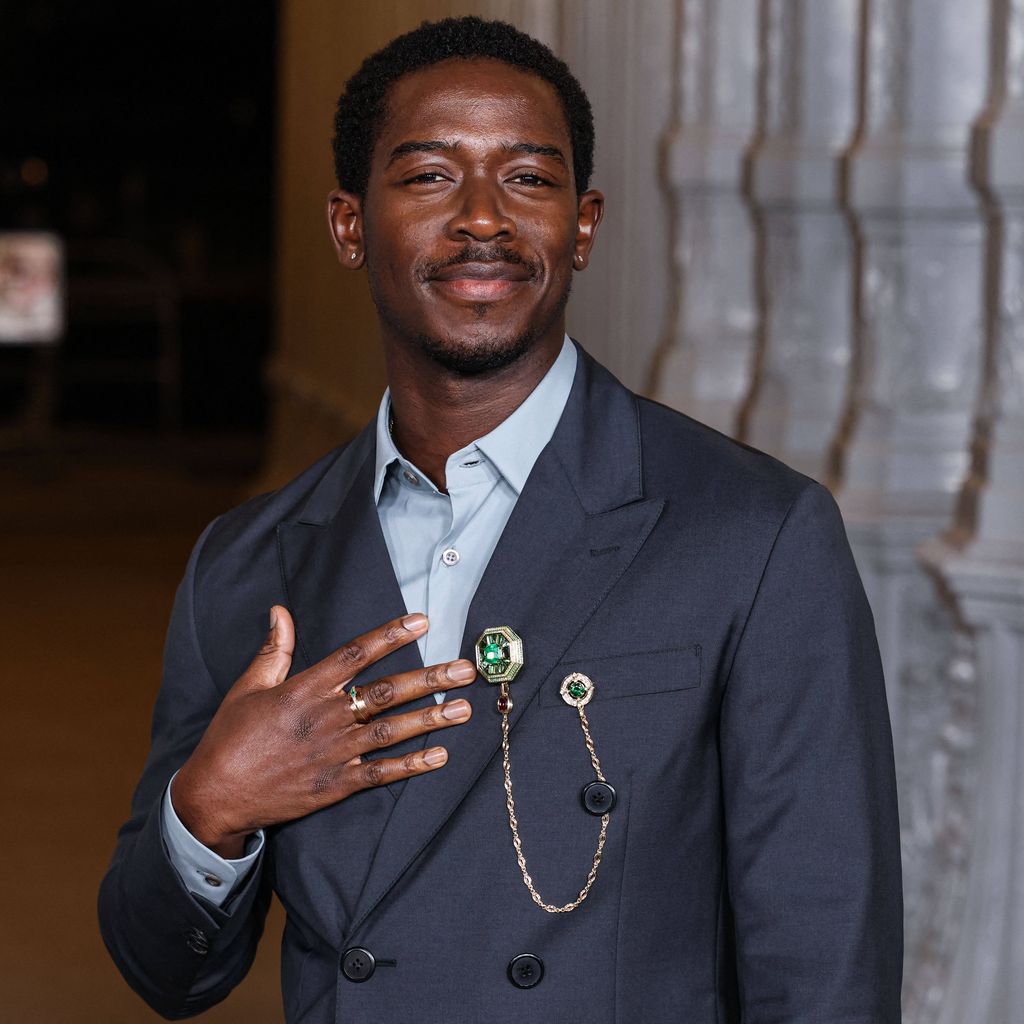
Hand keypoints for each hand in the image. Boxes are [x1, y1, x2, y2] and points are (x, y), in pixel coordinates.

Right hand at [172, 607, 474, 857]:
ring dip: (430, 718)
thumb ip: (274, 648)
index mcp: (305, 688)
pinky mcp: (336, 784)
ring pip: (391, 730)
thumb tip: (280, 611)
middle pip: (386, 692)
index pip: (357, 654)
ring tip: (463, 707)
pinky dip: (411, 765)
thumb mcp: (249, 686)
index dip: (391, 635)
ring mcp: (334, 753)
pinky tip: (440, 755)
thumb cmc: (230, 737)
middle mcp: (326, 717)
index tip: (421, 621)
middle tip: (465, 668)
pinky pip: (381, 773)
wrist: (215, 794)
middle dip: (429, 678)